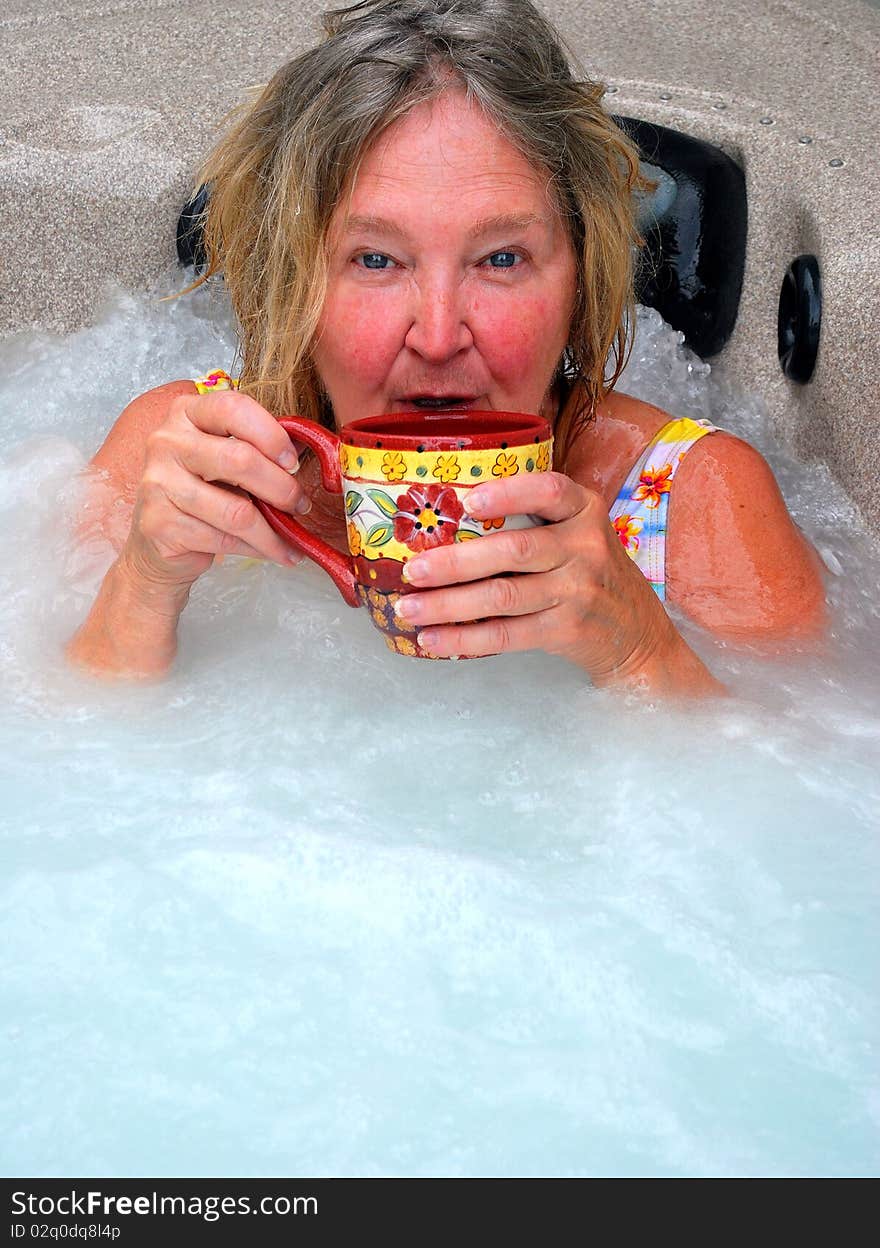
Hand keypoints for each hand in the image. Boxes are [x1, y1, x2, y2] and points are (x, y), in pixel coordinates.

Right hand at [123, 389, 309, 595]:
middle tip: (300, 505)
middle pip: (239, 459)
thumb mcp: (228, 459)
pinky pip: (224, 540)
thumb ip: (260, 449)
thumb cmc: (204, 492)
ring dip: (274, 531)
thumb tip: (312, 451)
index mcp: (186, 413)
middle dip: (281, 488)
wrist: (159, 540)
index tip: (293, 462)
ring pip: (236, 511)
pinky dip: (256, 550)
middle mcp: (166, 442)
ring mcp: (157, 483)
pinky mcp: (159, 524)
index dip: (271, 435)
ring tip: (292, 540)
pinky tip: (270, 552)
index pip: (233, 408)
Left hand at [394, 471, 689, 685]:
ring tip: (408, 609)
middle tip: (412, 570)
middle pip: (513, 550)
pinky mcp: (568, 630)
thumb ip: (533, 522)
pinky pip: (507, 634)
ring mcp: (578, 591)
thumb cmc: (591, 574)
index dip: (508, 492)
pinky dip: (465, 638)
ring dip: (448, 604)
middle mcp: (585, 547)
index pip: (550, 490)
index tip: (467, 500)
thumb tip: (445, 522)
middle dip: (455, 561)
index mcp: (584, 511)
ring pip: (503, 596)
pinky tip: (433, 639)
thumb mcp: (578, 535)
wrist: (638, 634)